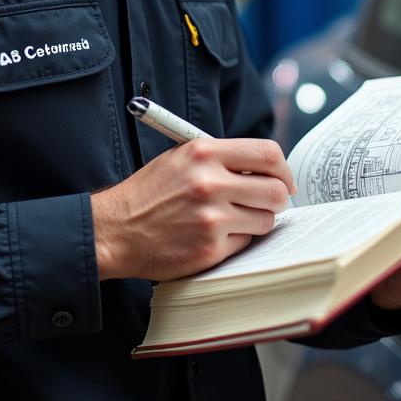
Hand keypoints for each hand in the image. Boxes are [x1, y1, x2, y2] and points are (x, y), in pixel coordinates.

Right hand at [90, 138, 294, 281]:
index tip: (283, 179)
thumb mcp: (181, 158)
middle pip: (275, 190)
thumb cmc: (150, 193)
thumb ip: (222, 158)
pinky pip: (245, 242)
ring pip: (265, 219)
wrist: (116, 229)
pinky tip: (215, 235)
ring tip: (234, 218)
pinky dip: (237, 240)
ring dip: (257, 220)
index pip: (267, 153)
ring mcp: (212, 217)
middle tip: (267, 203)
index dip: (283, 168)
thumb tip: (265, 167)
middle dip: (277, 198)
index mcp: (204, 152)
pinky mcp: (210, 248)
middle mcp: (210, 182)